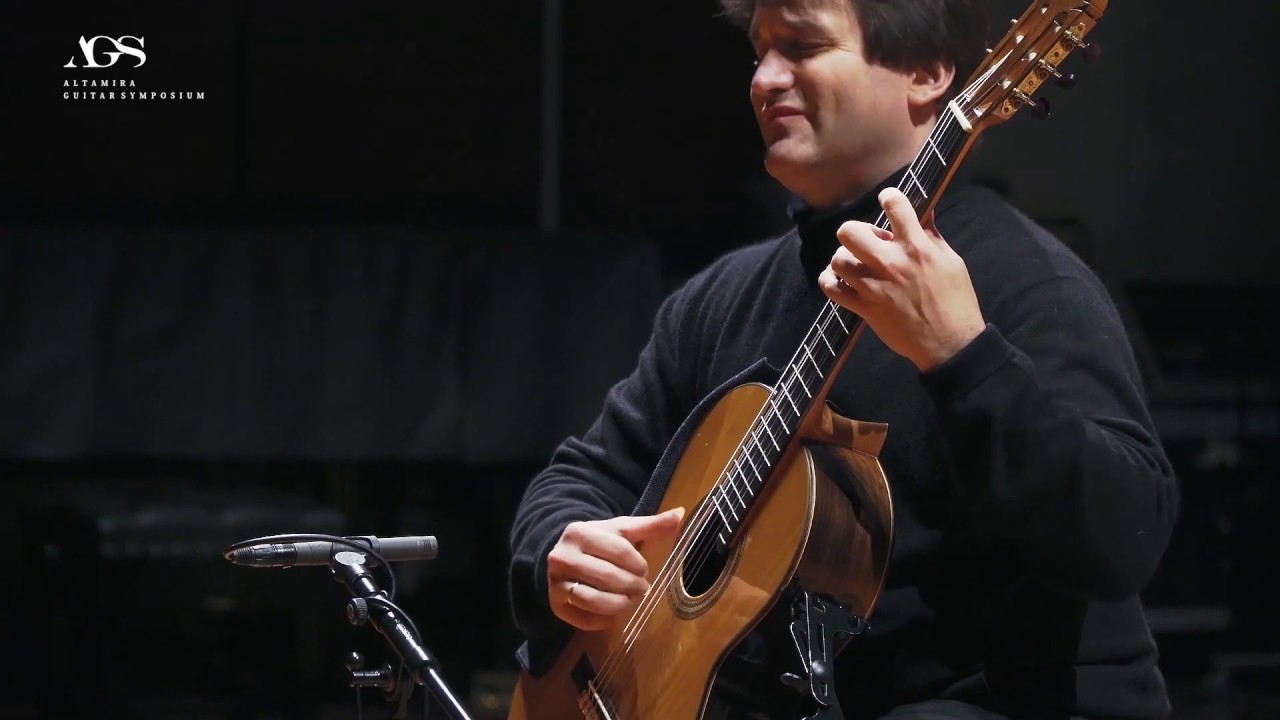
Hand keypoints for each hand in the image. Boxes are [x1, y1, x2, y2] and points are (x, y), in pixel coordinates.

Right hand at [547, 507, 684, 630]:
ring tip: (629, 602)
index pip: (619, 551)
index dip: (638, 565)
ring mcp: (556, 582)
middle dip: (632, 586)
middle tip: (642, 590)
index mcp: (579, 532)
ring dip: (619, 605)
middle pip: (607, 576)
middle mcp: (562, 556)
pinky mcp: (555, 605)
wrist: (564, 558)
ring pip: (593, 600)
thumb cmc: (598, 544)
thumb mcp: (621, 531)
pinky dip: (603, 621)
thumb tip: (681, 514)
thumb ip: (650, 525)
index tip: (645, 571)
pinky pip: (583, 619)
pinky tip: (613, 614)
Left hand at [819, 187, 985, 371]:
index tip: (887, 201)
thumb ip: (932, 235)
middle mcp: (891, 263)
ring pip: (838, 259)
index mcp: (917, 247)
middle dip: (856, 232)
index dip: (888, 197)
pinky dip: (831, 282)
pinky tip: (842, 281)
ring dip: (845, 259)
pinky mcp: (865, 308)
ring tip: (857, 265)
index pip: (895, 206)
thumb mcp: (951, 261)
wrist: (950, 343)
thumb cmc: (956, 300)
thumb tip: (925, 211)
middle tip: (867, 242)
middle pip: (850, 231)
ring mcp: (874, 286)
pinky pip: (832, 288)